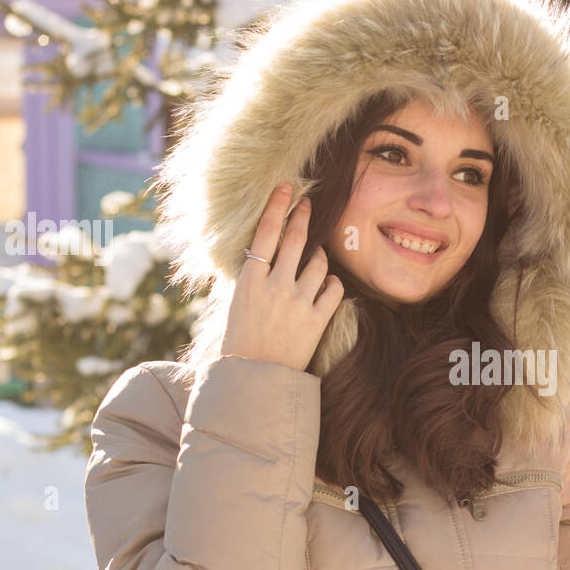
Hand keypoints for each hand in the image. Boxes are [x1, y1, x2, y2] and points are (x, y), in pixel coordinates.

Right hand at [220, 184, 343, 369]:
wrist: (254, 380)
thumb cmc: (240, 342)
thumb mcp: (236, 304)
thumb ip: (252, 278)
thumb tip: (262, 255)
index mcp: (249, 281)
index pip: (265, 234)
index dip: (277, 207)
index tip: (286, 189)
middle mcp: (275, 286)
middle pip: (295, 240)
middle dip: (303, 217)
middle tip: (309, 203)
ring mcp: (297, 302)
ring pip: (318, 263)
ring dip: (319, 256)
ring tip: (316, 257)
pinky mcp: (316, 320)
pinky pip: (333, 289)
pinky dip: (332, 283)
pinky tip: (327, 284)